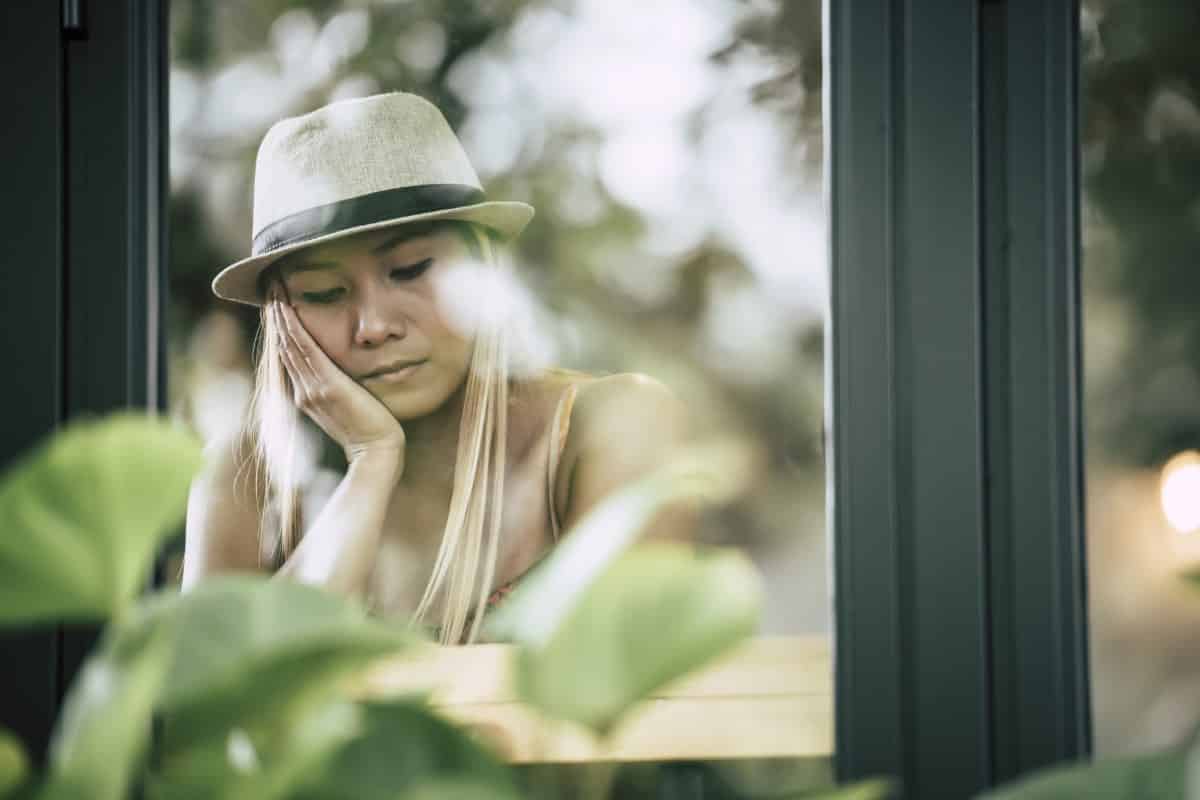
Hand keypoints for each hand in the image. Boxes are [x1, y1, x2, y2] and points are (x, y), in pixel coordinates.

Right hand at [271, 292, 405, 473]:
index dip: (279, 328)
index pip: (287, 354)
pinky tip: (286, 308)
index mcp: (305, 394)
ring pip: (288, 344)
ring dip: (279, 315)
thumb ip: (335, 387)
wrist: (376, 452)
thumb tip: (337, 371)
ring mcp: (312, 388)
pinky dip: (293, 327)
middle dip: (275, 315)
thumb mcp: (346, 404)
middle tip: (269, 286)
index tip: (275, 303)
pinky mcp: (326, 385)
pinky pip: (305, 349)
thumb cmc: (369, 429)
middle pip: (282, 345)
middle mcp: (303, 390)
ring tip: (273, 289)